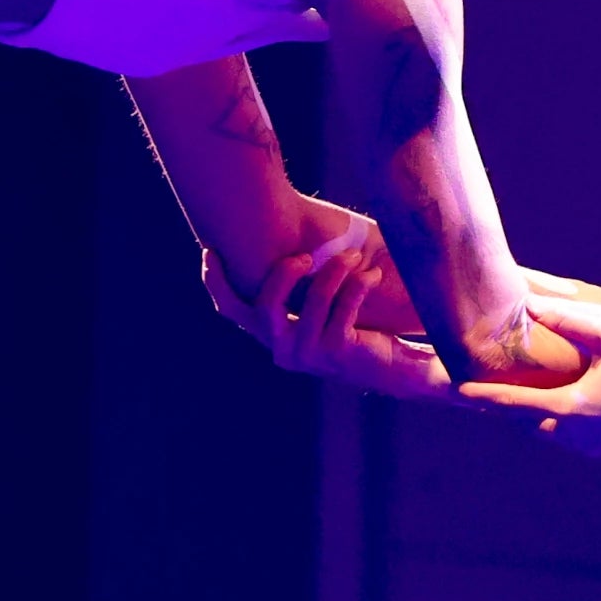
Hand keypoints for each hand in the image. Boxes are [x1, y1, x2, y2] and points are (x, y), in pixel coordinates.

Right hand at [212, 215, 449, 399]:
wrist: (390, 366)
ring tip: (353, 255)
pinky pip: (344, 308)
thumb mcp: (317, 305)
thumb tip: (282, 234)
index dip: (217, 282)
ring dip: (334, 271)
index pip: (232, 310)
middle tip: (306, 255)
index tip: (211, 250)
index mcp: (271, 334)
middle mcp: (283, 349)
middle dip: (282, 274)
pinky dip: (359, 285)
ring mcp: (309, 355)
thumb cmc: (350, 325)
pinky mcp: (338, 353)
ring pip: (313, 302)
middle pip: (264, 307)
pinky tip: (372, 274)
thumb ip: (296, 284)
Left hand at [465, 298, 600, 451]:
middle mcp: (575, 434)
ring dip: (525, 415)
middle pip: (524, 421)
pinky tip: (542, 405)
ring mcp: (587, 446)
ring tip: (502, 395)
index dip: (485, 395)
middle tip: (473, 388)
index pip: (515, 403)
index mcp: (572, 408)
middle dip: (502, 406)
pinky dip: (549, 422)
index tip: (460, 388)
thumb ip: (569, 322)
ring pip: (542, 431)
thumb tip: (532, 307)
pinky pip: (563, 437)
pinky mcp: (599, 450)